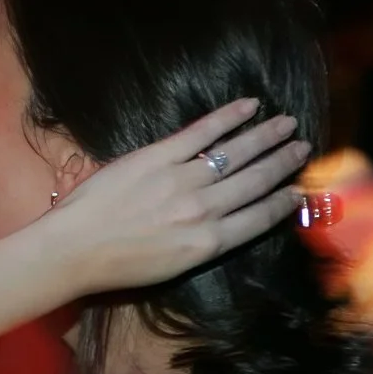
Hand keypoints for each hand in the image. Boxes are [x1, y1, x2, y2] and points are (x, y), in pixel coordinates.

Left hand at [48, 99, 312, 295]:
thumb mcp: (170, 267)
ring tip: (287, 125)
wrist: (71, 251)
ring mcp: (181, 180)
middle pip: (256, 181)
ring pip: (237, 153)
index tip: (298, 190)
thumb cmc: (113, 267)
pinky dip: (229, 117)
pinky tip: (249, 106)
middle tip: (302, 148)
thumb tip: (223, 224)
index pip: (259, 218)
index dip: (283, 203)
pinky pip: (201, 132)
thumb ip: (201, 244)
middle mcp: (203, 211)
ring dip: (267, 136)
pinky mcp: (156, 157)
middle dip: (284, 163)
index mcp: (207, 244)